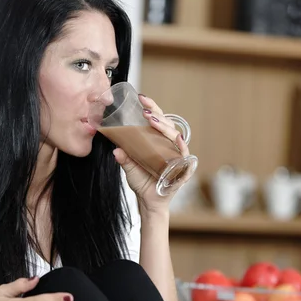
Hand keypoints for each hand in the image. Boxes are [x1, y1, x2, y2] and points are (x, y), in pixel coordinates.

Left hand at [112, 94, 190, 211]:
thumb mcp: (130, 168)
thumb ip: (124, 158)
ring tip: (152, 121)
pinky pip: (184, 156)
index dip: (152, 108)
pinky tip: (177, 139)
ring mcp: (176, 156)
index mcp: (158, 142)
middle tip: (145, 110)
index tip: (141, 98)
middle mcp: (169, 146)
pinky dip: (182, 147)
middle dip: (157, 114)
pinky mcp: (182, 169)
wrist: (148, 202)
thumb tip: (115, 149)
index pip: (158, 121)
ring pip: (175, 136)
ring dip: (165, 127)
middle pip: (167, 125)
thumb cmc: (142, 183)